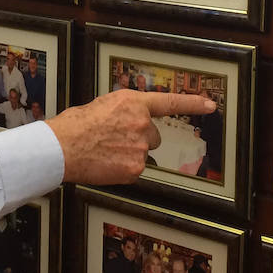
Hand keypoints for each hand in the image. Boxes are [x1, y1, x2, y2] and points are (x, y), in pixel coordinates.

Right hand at [46, 90, 216, 184]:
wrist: (61, 148)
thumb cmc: (75, 126)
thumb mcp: (102, 105)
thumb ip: (124, 111)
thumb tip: (128, 119)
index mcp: (133, 103)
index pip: (170, 102)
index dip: (193, 103)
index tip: (211, 105)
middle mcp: (142, 123)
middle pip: (153, 136)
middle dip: (139, 139)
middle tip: (114, 140)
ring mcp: (141, 147)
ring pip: (143, 154)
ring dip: (129, 154)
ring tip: (105, 151)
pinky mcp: (136, 168)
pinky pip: (135, 170)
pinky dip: (123, 170)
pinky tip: (106, 164)